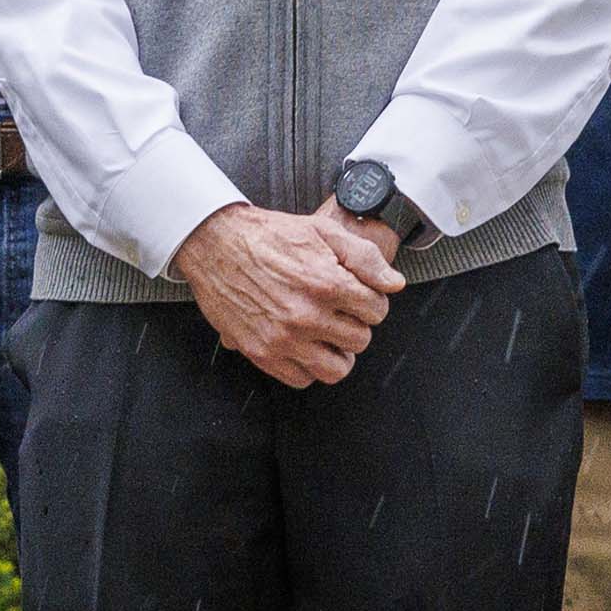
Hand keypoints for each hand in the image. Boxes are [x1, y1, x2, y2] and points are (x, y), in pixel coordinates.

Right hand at [168, 199, 399, 386]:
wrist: (216, 244)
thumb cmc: (269, 235)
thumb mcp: (323, 231)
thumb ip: (364, 257)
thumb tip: (394, 284)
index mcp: (327, 284)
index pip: (377, 311)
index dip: (371, 301)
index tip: (357, 296)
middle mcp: (307, 316)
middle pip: (360, 339)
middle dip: (355, 324)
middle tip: (340, 311)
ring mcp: (284, 339)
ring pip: (337, 368)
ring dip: (338, 352)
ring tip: (328, 335)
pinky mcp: (262, 353)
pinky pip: (302, 379)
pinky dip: (309, 367)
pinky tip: (305, 346)